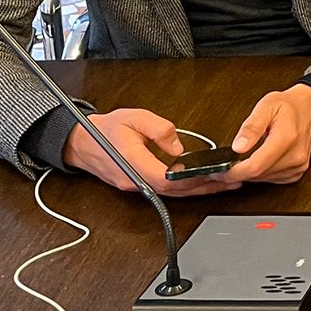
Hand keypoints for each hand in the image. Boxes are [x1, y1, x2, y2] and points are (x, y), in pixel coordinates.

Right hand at [63, 108, 234, 197]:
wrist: (80, 143)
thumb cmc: (105, 129)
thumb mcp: (134, 117)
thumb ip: (159, 129)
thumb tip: (178, 145)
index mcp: (132, 161)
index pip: (164, 178)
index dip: (189, 179)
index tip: (212, 174)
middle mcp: (134, 180)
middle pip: (173, 190)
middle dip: (203, 187)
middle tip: (230, 180)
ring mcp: (135, 185)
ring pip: (170, 193)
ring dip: (197, 189)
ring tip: (224, 183)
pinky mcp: (138, 185)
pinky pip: (164, 190)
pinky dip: (185, 188)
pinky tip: (201, 184)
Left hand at [220, 85, 310, 185]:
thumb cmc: (289, 106)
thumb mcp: (266, 106)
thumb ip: (251, 127)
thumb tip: (238, 147)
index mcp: (286, 139)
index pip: (256, 166)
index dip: (235, 172)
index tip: (221, 170)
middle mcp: (295, 156)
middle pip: (258, 175)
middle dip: (238, 172)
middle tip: (227, 163)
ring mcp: (298, 166)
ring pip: (263, 179)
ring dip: (249, 173)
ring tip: (242, 159)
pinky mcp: (297, 172)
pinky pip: (272, 179)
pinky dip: (261, 173)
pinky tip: (259, 160)